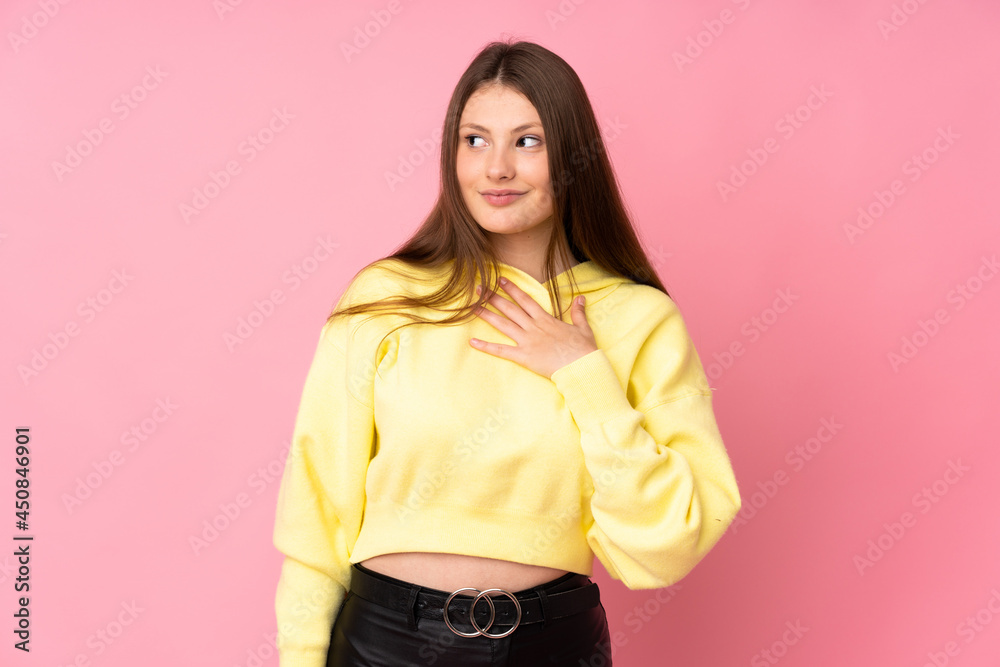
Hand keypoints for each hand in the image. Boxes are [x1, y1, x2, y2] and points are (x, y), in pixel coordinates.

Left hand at [469, 276, 597, 378]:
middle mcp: (533, 327)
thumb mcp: (582, 327)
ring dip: (486, 315)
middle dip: (493, 297)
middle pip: (509, 309)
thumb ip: (578, 312)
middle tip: (479, 288)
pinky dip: (486, 346)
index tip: (500, 279)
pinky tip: (473, 341)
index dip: (512, 289)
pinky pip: (501, 351)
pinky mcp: (524, 356)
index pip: (525, 300)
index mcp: (545, 319)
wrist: (582, 366)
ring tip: (472, 307)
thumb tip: (581, 298)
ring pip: (503, 325)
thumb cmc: (583, 349)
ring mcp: (527, 341)